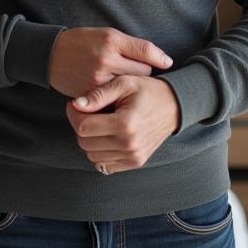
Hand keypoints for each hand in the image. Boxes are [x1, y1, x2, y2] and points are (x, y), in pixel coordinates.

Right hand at [49, 27, 172, 98]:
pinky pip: (113, 100)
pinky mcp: (90, 94)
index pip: (146, 53)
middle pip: (141, 72)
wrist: (50, 55)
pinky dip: (116, 97)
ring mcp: (97, 79)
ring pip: (129, 88)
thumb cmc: (82, 42)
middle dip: (141, 72)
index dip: (159, 59)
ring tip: (125, 81)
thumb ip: (133, 45)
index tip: (167, 64)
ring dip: (130, 86)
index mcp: (111, 41)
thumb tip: (165, 60)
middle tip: (137, 71)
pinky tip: (114, 92)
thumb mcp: (107, 34)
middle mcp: (105, 60)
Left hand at [65, 75, 180, 173]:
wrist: (174, 106)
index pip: (83, 127)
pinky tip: (106, 136)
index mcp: (125, 123)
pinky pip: (104, 164)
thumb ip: (98, 95)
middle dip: (80, 126)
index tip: (75, 104)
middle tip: (86, 112)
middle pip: (85, 143)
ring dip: (89, 140)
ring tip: (98, 123)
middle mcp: (129, 144)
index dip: (73, 114)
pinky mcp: (135, 162)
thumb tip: (76, 104)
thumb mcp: (124, 83)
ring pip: (92, 155)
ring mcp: (133, 156)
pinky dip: (100, 152)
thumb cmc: (148, 91)